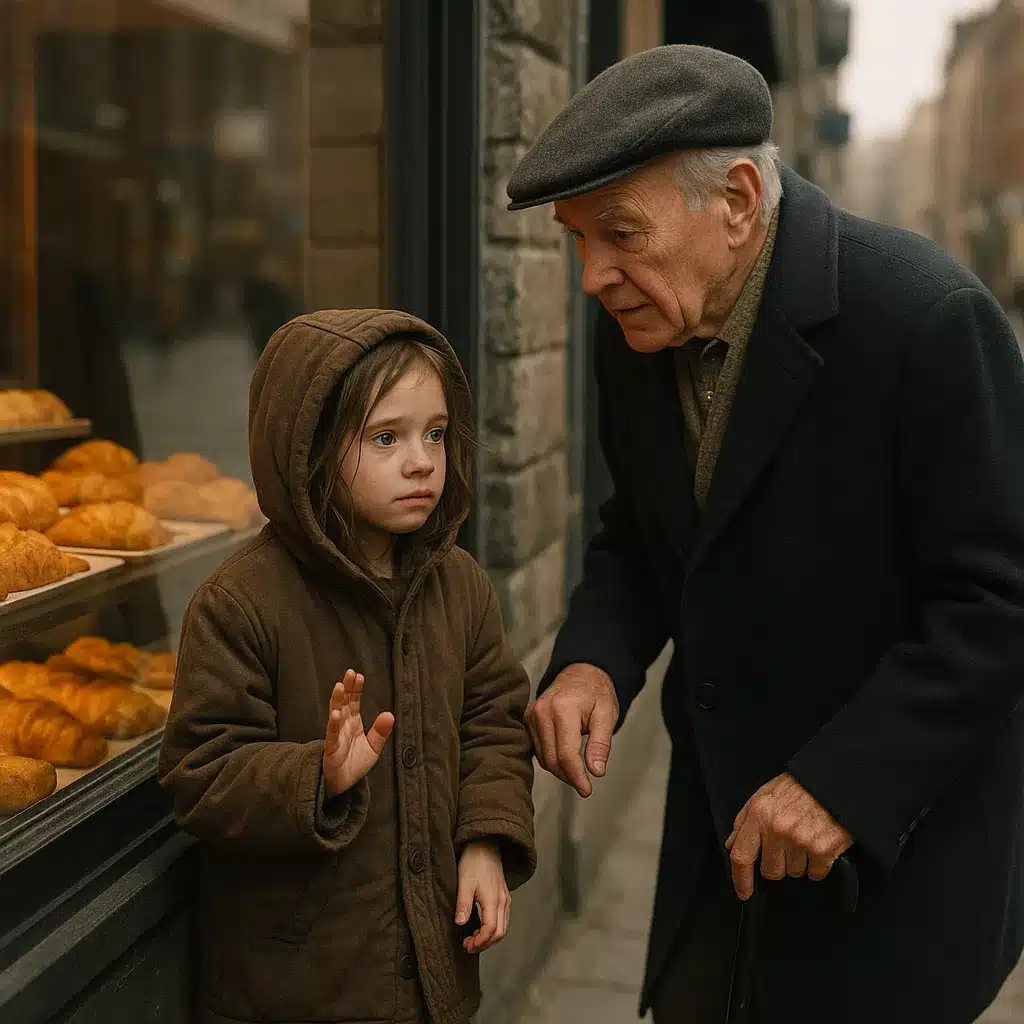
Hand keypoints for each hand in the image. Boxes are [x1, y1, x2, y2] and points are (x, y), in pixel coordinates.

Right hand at [322, 670, 394, 799]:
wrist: (343, 785)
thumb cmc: (355, 763)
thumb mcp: (373, 748)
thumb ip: (381, 732)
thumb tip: (390, 714)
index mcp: (353, 722)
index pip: (353, 701)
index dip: (355, 688)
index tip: (358, 675)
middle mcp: (343, 725)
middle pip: (344, 702)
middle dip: (346, 688)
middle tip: (349, 673)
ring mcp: (336, 736)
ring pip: (335, 714)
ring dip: (337, 700)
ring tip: (339, 686)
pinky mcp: (331, 748)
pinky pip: (332, 734)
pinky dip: (333, 724)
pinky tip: (335, 713)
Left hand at [456, 841, 509, 952]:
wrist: (485, 846)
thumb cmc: (473, 862)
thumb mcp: (464, 882)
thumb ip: (463, 904)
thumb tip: (460, 923)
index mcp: (493, 899)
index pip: (491, 930)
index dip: (480, 942)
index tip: (466, 945)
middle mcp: (503, 902)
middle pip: (500, 933)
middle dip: (485, 944)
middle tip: (468, 946)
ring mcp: (506, 900)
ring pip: (503, 928)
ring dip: (489, 938)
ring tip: (472, 939)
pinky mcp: (504, 897)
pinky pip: (503, 920)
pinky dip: (493, 930)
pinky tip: (480, 928)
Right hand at [526, 663, 618, 797]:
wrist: (580, 673)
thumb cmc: (596, 693)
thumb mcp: (607, 715)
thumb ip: (601, 743)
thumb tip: (596, 772)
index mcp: (563, 709)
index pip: (566, 754)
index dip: (577, 777)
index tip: (587, 791)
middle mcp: (541, 712)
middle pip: (551, 759)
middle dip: (569, 776)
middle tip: (585, 784)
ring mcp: (532, 715)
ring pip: (542, 757)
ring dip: (560, 770)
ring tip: (578, 772)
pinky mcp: (528, 720)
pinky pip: (537, 749)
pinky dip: (551, 760)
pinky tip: (565, 761)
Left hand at [725, 773, 853, 900]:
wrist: (834, 781)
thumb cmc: (799, 788)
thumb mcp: (764, 796)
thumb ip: (745, 821)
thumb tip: (732, 844)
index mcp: (758, 814)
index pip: (741, 855)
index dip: (740, 879)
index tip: (743, 892)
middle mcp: (776, 828)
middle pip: (770, 870)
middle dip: (778, 863)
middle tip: (788, 844)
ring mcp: (799, 840)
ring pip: (793, 873)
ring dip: (799, 862)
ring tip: (805, 838)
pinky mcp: (822, 850)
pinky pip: (814, 874)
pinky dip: (818, 865)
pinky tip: (819, 845)